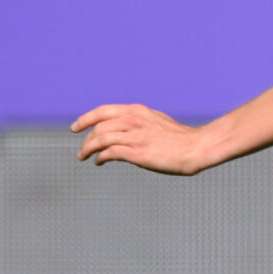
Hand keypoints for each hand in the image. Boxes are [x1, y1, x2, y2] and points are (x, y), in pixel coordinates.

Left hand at [72, 104, 216, 174]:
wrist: (197, 148)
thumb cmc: (180, 138)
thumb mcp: (156, 121)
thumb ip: (139, 121)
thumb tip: (125, 128)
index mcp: (137, 111)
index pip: (102, 111)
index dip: (85, 119)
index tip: (76, 128)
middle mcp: (133, 120)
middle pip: (98, 127)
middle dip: (86, 139)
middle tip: (82, 150)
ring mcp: (135, 136)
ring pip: (100, 139)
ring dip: (88, 149)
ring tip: (84, 157)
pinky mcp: (138, 153)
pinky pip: (109, 153)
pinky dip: (100, 158)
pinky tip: (99, 162)